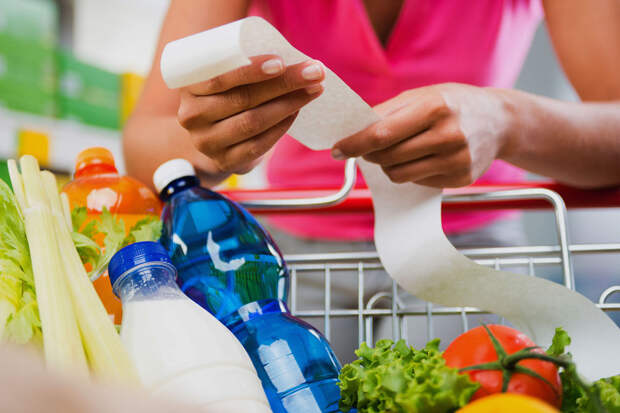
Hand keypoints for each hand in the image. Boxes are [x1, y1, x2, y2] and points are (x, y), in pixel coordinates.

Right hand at [178, 55, 324, 173]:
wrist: (211, 138)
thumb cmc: (225, 96)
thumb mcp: (224, 79)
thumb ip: (242, 67)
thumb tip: (290, 57)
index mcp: (188, 88)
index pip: (219, 79)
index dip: (251, 71)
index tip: (282, 61)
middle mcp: (192, 117)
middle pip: (243, 99)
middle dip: (283, 84)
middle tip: (314, 72)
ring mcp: (207, 143)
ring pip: (253, 122)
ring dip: (289, 104)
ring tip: (313, 89)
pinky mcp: (225, 161)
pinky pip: (259, 144)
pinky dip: (281, 127)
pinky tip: (296, 112)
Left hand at [331, 83, 512, 187]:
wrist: (500, 121)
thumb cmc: (453, 104)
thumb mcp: (422, 96)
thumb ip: (387, 112)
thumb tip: (352, 130)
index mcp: (435, 108)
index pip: (382, 134)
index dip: (354, 144)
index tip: (336, 149)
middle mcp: (448, 135)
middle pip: (387, 157)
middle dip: (369, 153)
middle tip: (367, 147)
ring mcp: (457, 160)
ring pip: (398, 174)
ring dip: (388, 165)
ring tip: (398, 150)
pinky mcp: (461, 179)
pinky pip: (417, 182)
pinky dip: (411, 171)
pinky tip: (424, 157)